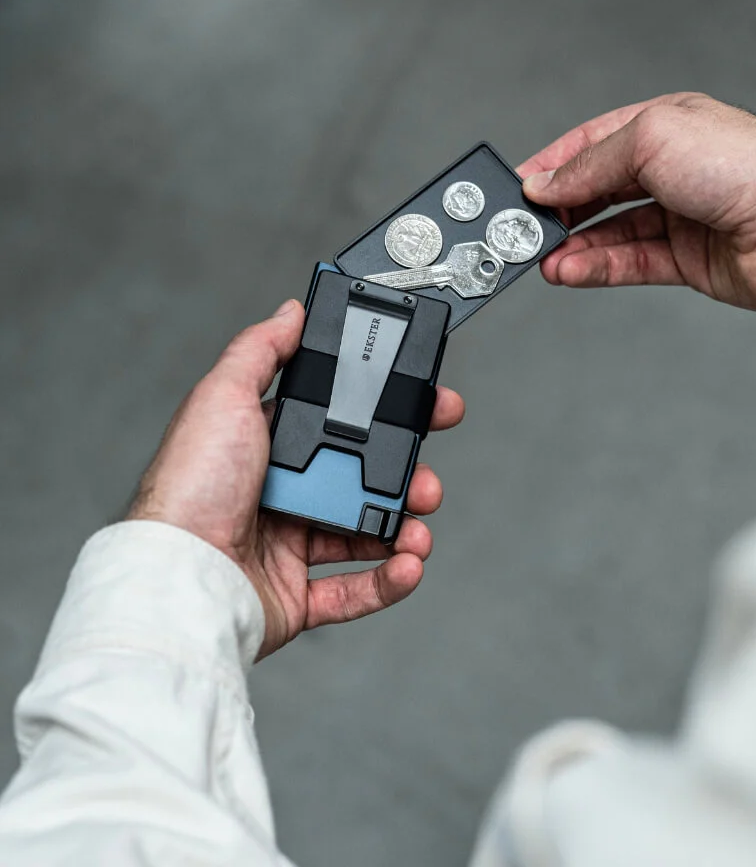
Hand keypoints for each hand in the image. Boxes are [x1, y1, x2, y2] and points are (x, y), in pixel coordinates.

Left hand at [128, 300, 464, 657]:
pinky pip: (355, 590)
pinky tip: (408, 563)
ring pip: (366, 533)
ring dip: (404, 528)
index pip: (339, 426)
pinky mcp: (295, 595)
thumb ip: (261, 351)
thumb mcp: (223, 397)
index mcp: (268, 448)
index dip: (384, 418)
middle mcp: (281, 494)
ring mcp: (289, 546)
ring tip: (419, 528)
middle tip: (428, 478)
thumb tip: (290, 312)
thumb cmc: (190, 487)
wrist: (177, 575)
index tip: (423, 410)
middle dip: (405, 478)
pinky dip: (388, 579)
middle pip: (361, 481)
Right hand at [519, 93, 755, 311]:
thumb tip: (546, 183)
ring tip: (541, 258)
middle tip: (524, 228)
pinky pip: (630, 264)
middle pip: (598, 190)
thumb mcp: (651, 140)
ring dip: (573, 245)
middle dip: (560, 210)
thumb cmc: (742, 166)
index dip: (554, 165)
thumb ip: (591, 164)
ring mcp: (679, 217)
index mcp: (664, 126)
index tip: (519, 187)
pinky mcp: (686, 260)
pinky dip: (597, 268)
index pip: (593, 144)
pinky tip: (569, 271)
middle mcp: (671, 170)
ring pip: (611, 232)